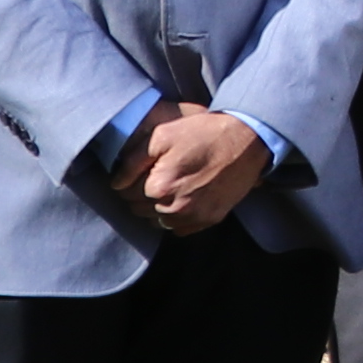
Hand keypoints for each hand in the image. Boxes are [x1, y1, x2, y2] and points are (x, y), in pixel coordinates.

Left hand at [126, 102, 272, 234]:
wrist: (247, 141)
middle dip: (142, 194)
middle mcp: (174, 208)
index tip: (142, 169)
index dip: (129, 180)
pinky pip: (178, 228)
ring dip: (158, 207)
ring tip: (170, 186)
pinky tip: (184, 197)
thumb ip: (132, 160)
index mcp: (159, 186)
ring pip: (157, 221)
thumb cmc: (203, 134)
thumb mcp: (162, 135)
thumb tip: (116, 183)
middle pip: (140, 210)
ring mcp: (194, 217)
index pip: (125, 193)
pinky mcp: (209, 220)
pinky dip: (176, 216)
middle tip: (156, 176)